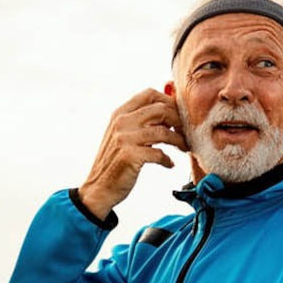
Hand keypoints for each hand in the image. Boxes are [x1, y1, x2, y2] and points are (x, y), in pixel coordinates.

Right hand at [78, 88, 186, 220]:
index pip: (150, 94)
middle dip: (178, 121)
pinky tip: (169, 164)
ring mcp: (124, 138)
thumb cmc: (115, 161)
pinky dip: (168, 159)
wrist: (98, 188)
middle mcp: (121, 122)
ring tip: (183, 148)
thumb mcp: (122, 134)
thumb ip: (139, 120)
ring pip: (163, 131)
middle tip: (184, 132)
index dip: (169, 102)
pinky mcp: (130, 156)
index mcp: (120, 113)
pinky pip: (159, 153)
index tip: (178, 115)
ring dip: (178, 140)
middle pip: (161, 109)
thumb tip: (167, 109)